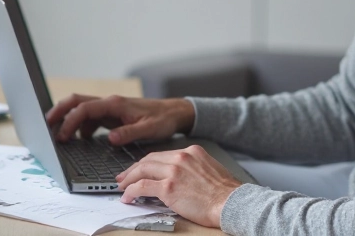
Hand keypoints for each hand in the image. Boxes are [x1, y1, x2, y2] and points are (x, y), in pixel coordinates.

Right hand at [45, 94, 194, 144]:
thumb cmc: (163, 119)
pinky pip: (90, 118)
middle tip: (45, 125)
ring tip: (58, 135)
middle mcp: (110, 103)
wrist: (175, 113)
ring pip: (82, 108)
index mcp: (115, 104)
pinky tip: (80, 139)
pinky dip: (81, 126)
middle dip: (59, 111)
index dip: (70, 121)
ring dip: (68, 119)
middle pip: (77, 101)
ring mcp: (110, 109)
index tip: (62, 137)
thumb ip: (129, 133)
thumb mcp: (149, 129)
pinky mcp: (112, 115)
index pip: (85, 108)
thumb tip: (110, 138)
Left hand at [116, 144, 241, 227]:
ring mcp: (174, 171)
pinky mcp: (169, 187)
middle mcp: (181, 157)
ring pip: (142, 170)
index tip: (139, 169)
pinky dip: (131, 191)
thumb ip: (192, 168)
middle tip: (123, 177)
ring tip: (122, 187)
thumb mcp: (209, 170)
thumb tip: (176, 179)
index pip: (162, 155)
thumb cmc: (225, 193)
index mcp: (192, 152)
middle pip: (149, 160)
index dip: (147, 163)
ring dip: (129, 179)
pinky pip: (142, 187)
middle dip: (133, 169)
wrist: (232, 202)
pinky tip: (127, 197)